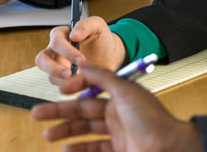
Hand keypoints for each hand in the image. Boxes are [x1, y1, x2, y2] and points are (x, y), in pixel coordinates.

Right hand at [32, 61, 202, 151]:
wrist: (169, 148)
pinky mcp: (118, 151)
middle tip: (37, 113)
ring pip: (85, 131)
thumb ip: (103, 76)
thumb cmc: (152, 120)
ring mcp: (118, 134)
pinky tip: (65, 149)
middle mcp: (118, 113)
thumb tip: (84, 63)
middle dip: (60, 112)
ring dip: (65, 132)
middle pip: (83, 111)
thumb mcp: (125, 90)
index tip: (60, 90)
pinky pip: (94, 149)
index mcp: (121, 96)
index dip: (75, 88)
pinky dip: (78, 149)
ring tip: (47, 134)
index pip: (92, 89)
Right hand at [36, 16, 126, 86]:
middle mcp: (55, 51)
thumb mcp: (97, 26)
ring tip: (81, 80)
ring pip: (50, 76)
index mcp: (61, 35)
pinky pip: (61, 86)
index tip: (80, 59)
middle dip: (54, 69)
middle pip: (42, 60)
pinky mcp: (63, 80)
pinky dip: (72, 87)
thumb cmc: (101, 38)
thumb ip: (86, 25)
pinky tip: (83, 84)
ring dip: (64, 81)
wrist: (110, 56)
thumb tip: (73, 34)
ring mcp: (58, 66)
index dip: (66, 51)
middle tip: (69, 74)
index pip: (56, 42)